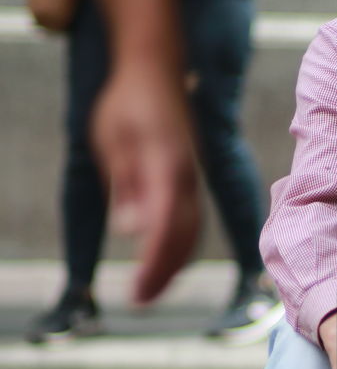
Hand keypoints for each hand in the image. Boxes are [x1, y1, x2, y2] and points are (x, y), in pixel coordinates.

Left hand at [90, 57, 200, 303]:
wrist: (154, 68)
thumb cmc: (127, 102)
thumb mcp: (112, 141)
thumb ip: (124, 186)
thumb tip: (131, 230)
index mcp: (167, 167)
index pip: (165, 227)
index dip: (153, 264)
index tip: (137, 289)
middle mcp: (187, 177)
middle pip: (184, 237)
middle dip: (164, 273)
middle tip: (140, 300)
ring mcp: (192, 178)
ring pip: (193, 232)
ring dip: (174, 265)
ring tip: (152, 289)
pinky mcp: (189, 178)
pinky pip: (192, 221)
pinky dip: (181, 247)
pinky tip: (166, 260)